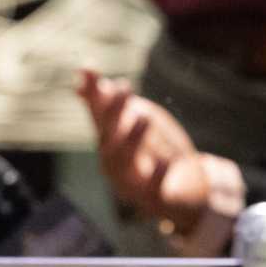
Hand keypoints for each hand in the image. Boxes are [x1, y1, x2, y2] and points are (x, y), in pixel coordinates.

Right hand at [77, 69, 234, 236]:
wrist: (183, 189)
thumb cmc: (152, 150)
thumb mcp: (133, 118)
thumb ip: (109, 100)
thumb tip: (82, 69)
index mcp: (108, 139)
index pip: (97, 113)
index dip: (93, 94)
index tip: (89, 70)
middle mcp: (113, 161)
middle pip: (108, 137)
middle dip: (113, 113)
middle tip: (124, 87)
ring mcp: (131, 182)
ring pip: (124, 164)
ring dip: (132, 141)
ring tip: (144, 119)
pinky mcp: (154, 197)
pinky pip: (154, 189)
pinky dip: (159, 176)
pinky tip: (168, 162)